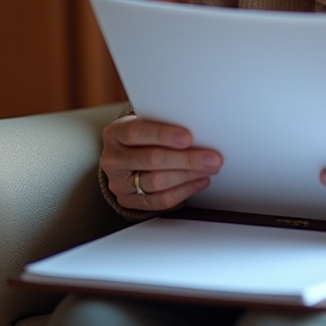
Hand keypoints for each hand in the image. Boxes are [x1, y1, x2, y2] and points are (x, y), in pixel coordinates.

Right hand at [100, 116, 222, 211]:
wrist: (124, 158)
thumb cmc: (141, 137)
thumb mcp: (144, 124)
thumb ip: (163, 125)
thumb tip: (199, 131)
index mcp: (115, 133)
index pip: (137, 133)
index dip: (163, 135)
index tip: (188, 137)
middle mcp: (113, 159)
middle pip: (151, 159)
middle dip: (186, 159)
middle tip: (211, 158)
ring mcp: (119, 182)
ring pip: (157, 182)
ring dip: (188, 176)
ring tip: (208, 169)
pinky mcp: (128, 201)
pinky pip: (159, 201)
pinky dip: (183, 191)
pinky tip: (198, 182)